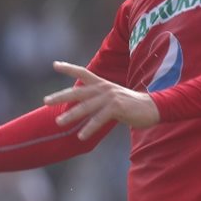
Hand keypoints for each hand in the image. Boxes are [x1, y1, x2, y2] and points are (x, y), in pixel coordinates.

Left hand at [44, 61, 159, 139]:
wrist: (154, 107)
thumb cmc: (133, 105)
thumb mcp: (114, 98)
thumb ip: (99, 100)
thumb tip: (82, 107)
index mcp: (103, 84)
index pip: (83, 73)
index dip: (69, 68)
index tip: (54, 64)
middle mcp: (105, 88)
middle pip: (79, 91)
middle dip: (61, 96)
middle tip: (46, 101)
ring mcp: (111, 97)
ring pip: (86, 107)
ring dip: (71, 115)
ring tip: (59, 122)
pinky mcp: (117, 107)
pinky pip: (99, 119)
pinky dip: (89, 128)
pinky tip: (81, 136)